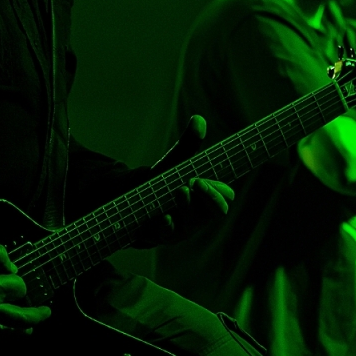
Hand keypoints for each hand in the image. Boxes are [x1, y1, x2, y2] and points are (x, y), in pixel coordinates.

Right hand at [0, 236, 51, 329]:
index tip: (10, 273)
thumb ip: (0, 255)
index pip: (19, 286)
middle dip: (36, 313)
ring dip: (18, 331)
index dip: (17, 278)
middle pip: (21, 315)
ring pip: (1, 329)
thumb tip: (11, 267)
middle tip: (46, 312)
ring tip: (29, 331)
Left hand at [137, 115, 233, 246]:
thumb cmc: (160, 184)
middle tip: (194, 181)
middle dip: (208, 198)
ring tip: (179, 190)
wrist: (130, 203)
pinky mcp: (159, 236)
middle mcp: (197, 217)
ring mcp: (180, 229)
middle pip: (213, 212)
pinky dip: (166, 226)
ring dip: (187, 208)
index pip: (224, 198)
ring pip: (190, 224)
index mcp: (205, 200)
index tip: (202, 177)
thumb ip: (188, 146)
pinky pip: (166, 236)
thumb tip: (198, 119)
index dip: (218, 190)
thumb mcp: (174, 165)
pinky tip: (163, 217)